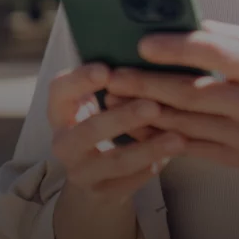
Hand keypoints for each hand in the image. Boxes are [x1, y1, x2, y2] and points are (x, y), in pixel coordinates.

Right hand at [47, 63, 185, 201]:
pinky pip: (129, 183)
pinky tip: (173, 155)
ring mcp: (80, 171)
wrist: (96, 174)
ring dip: (147, 149)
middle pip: (88, 130)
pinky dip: (152, 168)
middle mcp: (64, 142)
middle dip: (122, 118)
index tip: (107, 70)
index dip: (80, 80)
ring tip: (178, 138)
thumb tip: (158, 45)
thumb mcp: (101, 99)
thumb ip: (117, 79)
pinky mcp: (101, 193)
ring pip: (114, 162)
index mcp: (61, 111)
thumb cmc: (106, 121)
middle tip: (152, 105)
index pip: (60, 91)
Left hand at [104, 20, 238, 173]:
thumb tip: (179, 23)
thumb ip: (224, 36)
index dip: (177, 48)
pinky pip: (188, 148)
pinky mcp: (234, 159)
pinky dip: (157, 137)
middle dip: (147, 84)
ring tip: (113, 98)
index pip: (216, 54)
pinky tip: (134, 125)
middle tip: (114, 75)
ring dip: (144, 112)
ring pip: (184, 124)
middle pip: (192, 94)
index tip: (142, 43)